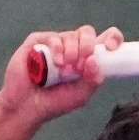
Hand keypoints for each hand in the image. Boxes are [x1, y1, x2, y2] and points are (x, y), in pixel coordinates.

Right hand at [0, 25, 123, 125]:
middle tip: (80, 65)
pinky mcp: (38, 42)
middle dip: (87, 46)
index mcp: (86, 59)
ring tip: (63, 71)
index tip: (112, 48)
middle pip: (87, 32)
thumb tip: (94, 60)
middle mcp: (72, 48)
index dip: (112, 38)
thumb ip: (92, 80)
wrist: (26, 107)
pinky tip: (56, 63)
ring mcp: (54, 43)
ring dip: (71, 52)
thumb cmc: (53, 102)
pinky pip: (53, 36)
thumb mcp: (80, 96)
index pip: (104, 40)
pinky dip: (57, 48)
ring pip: (71, 35)